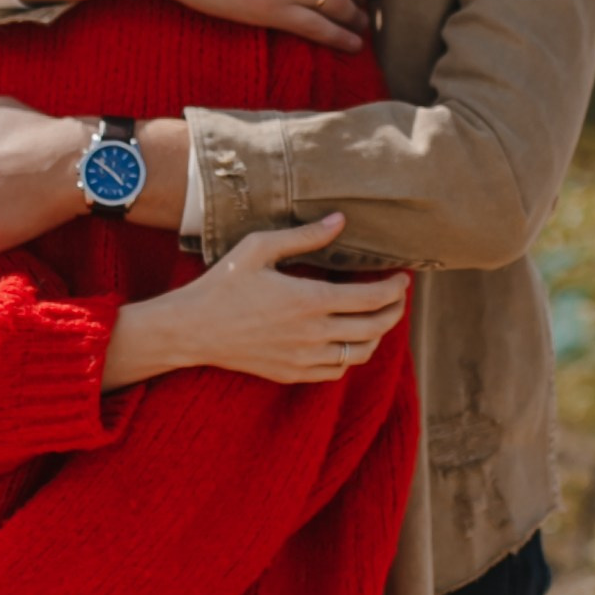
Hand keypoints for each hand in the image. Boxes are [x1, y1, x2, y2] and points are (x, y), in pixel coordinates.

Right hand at [153, 212, 411, 384]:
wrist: (192, 329)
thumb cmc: (223, 283)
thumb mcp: (260, 248)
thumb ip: (305, 236)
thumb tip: (341, 220)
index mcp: (309, 300)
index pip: (372, 299)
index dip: (395, 289)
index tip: (402, 279)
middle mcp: (313, 334)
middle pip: (375, 327)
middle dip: (395, 311)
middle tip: (398, 298)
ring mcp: (304, 358)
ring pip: (360, 353)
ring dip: (377, 336)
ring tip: (376, 319)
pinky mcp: (292, 374)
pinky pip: (337, 371)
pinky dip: (351, 357)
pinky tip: (347, 341)